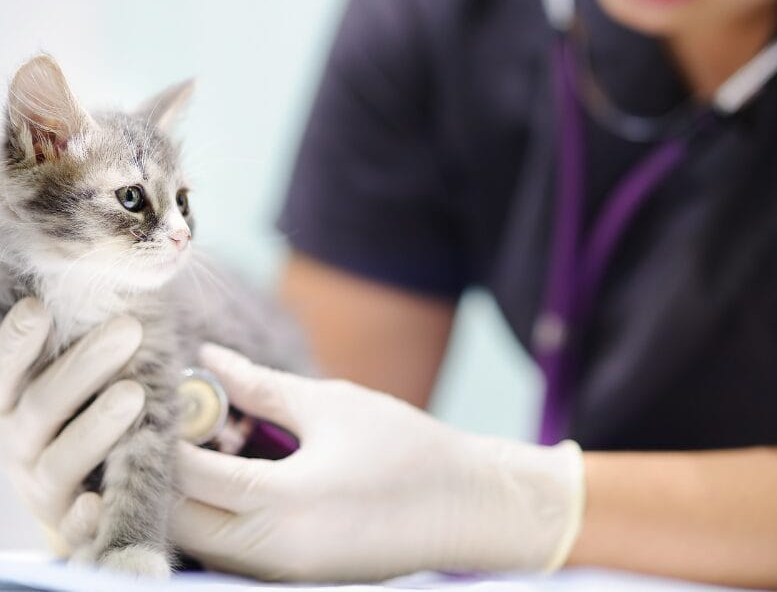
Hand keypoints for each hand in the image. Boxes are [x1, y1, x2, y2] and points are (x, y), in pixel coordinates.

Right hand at [0, 298, 144, 553]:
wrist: (89, 488)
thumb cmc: (88, 409)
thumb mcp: (78, 373)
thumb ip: (83, 336)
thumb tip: (102, 269)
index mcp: (14, 402)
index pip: (5, 371)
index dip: (16, 342)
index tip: (39, 309)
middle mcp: (19, 442)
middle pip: (40, 406)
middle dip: (84, 366)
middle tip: (129, 328)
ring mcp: (42, 485)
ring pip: (60, 459)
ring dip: (96, 426)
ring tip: (134, 393)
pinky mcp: (69, 523)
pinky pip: (74, 524)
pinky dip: (83, 514)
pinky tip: (96, 502)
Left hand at [169, 344, 584, 581]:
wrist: (467, 507)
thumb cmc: (407, 448)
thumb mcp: (331, 405)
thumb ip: (260, 386)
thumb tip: (208, 359)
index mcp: (284, 505)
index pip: (190, 478)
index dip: (165, 436)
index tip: (157, 398)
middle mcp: (274, 553)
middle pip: (182, 522)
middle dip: (165, 475)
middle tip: (172, 423)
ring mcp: (284, 573)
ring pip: (203, 542)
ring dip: (190, 497)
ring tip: (201, 444)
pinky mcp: (295, 576)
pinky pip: (233, 550)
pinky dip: (218, 516)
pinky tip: (230, 474)